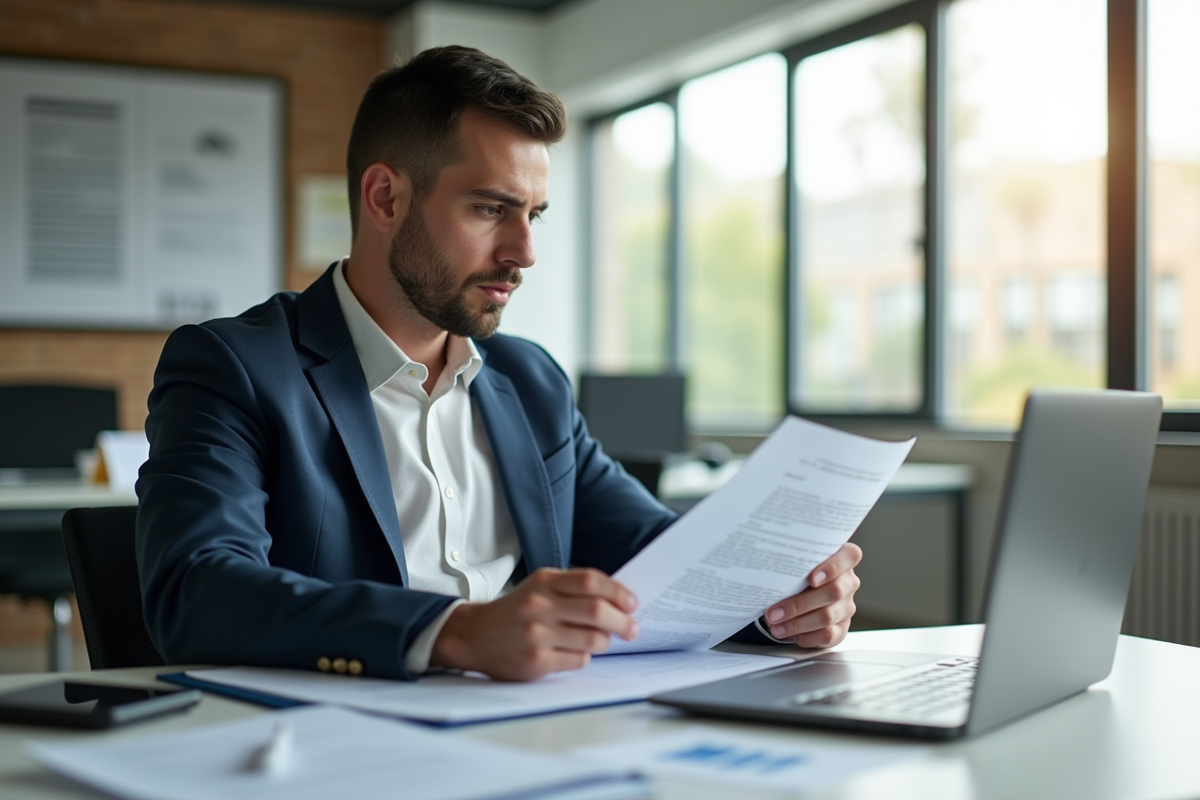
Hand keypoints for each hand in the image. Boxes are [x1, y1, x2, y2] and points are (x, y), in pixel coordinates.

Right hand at [429, 567, 638, 680]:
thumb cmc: (516, 610)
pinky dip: (585, 657)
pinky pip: (578, 660)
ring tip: (604, 641)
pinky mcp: (536, 661)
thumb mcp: (539, 587)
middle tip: (632, 628)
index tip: (632, 602)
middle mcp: (540, 605)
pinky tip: (576, 652)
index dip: (618, 592)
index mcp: (544, 581)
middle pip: (597, 611)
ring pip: (593, 640)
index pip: (591, 581)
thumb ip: (572, 588)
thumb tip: (618, 600)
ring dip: (606, 641)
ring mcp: (537, 635)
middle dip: (623, 621)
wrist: (474, 635)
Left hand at [763, 543, 861, 648]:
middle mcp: (848, 582)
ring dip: (797, 623)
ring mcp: (846, 606)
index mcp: (842, 559)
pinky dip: (806, 636)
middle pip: (834, 591)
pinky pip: (827, 635)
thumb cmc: (796, 576)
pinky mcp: (842, 628)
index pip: (849, 556)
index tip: (811, 578)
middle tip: (773, 612)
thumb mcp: (796, 566)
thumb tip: (767, 570)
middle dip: (799, 604)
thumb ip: (793, 565)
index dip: (832, 567)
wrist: (798, 599)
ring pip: (827, 616)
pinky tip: (790, 634)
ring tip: (775, 626)